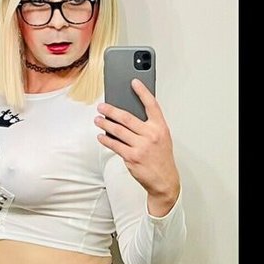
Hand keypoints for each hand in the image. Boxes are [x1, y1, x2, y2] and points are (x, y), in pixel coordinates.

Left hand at [95, 79, 180, 215]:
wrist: (164, 180)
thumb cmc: (162, 158)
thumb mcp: (162, 138)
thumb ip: (149, 126)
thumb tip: (129, 117)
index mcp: (160, 127)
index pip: (151, 105)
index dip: (142, 92)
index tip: (134, 82)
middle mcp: (151, 135)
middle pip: (127, 117)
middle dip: (111, 110)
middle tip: (102, 107)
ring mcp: (141, 146)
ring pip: (118, 130)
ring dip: (105, 124)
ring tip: (98, 120)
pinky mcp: (131, 157)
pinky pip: (114, 145)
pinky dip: (106, 140)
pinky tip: (101, 136)